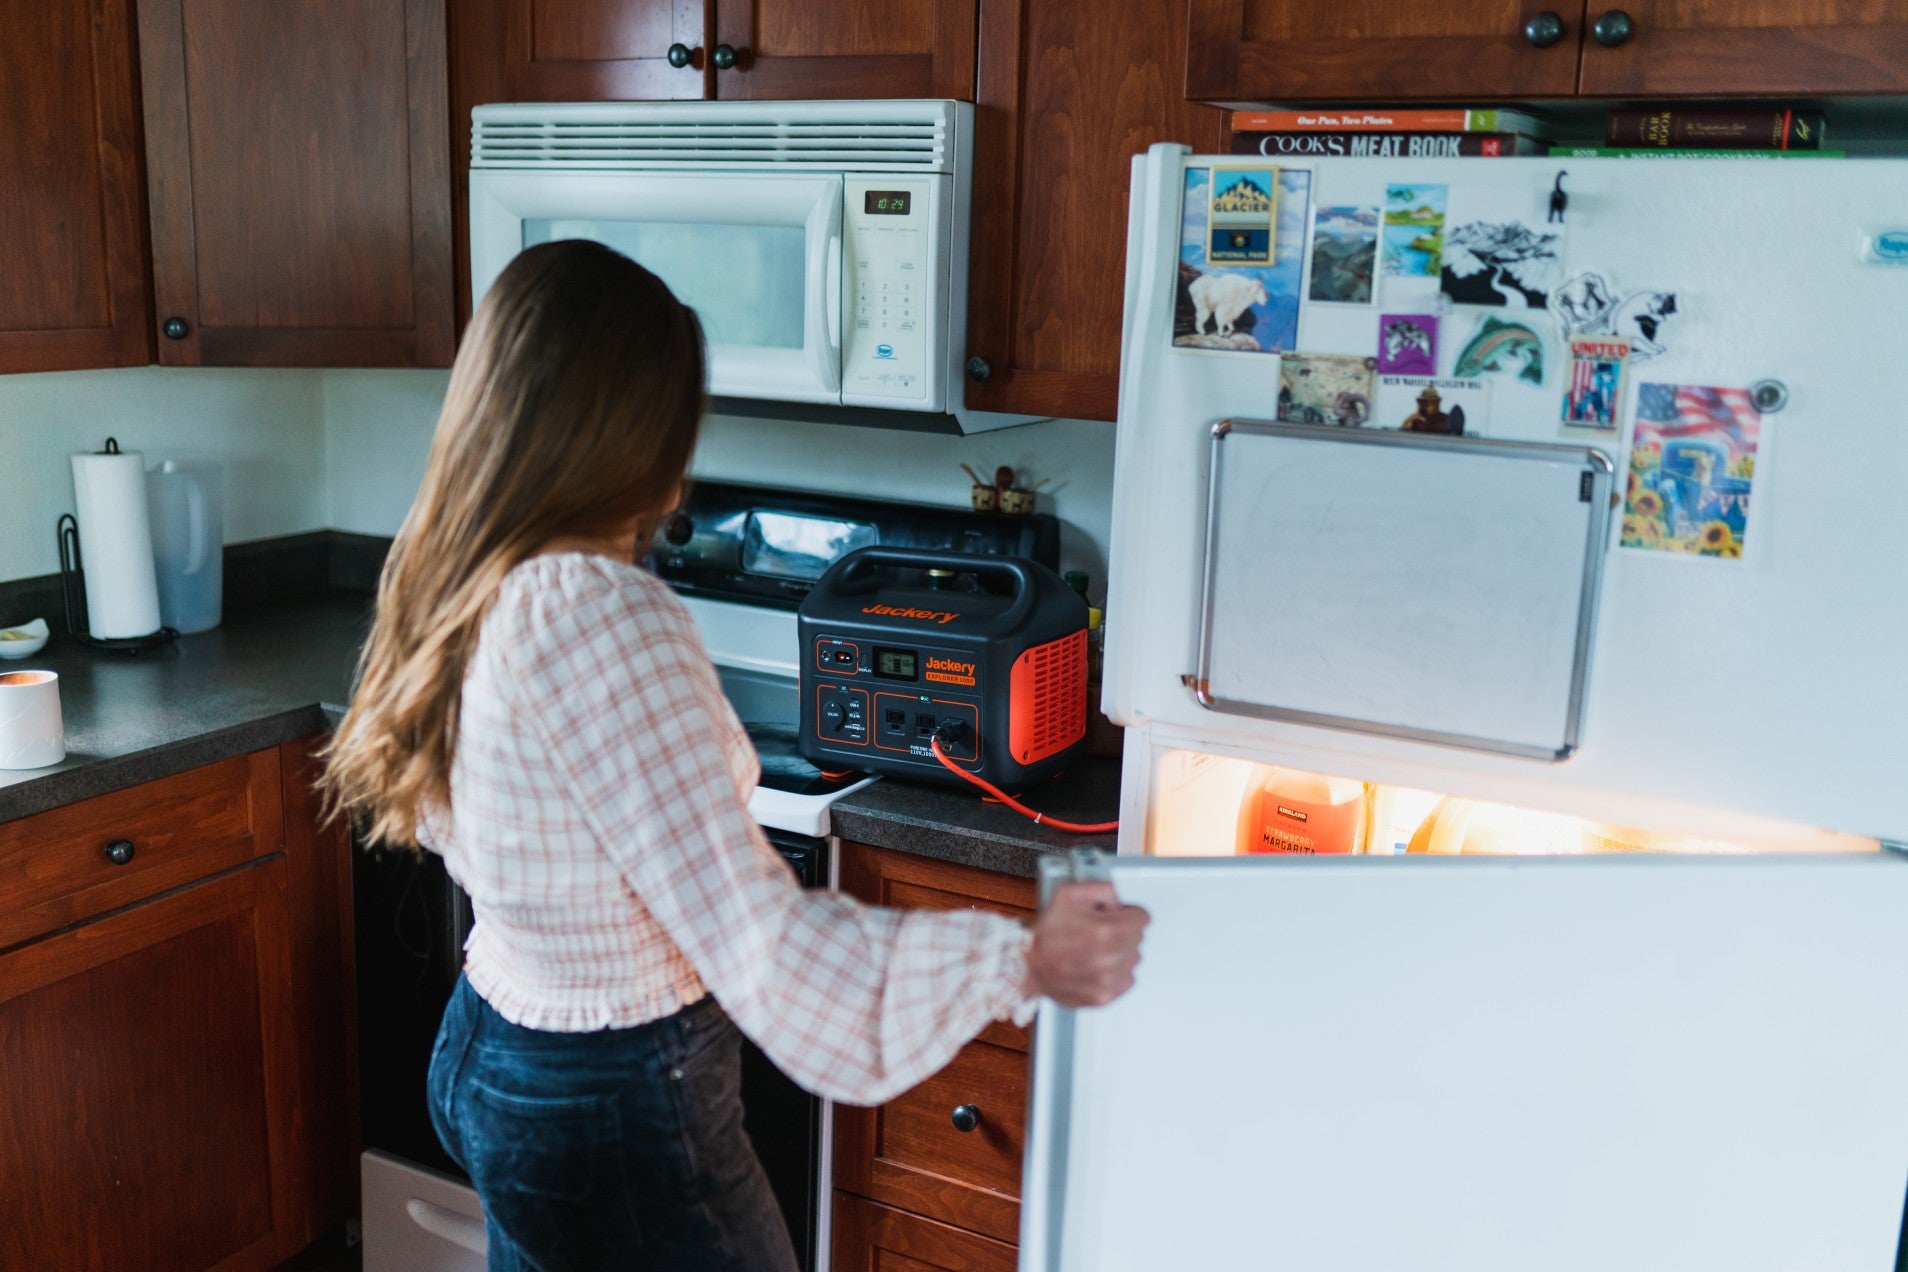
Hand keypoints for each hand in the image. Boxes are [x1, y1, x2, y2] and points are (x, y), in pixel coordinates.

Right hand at [1026, 881, 1148, 1007]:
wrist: (1027, 966)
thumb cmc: (1044, 934)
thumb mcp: (1068, 894)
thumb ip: (1100, 888)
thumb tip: (1117, 898)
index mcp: (1105, 931)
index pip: (1143, 918)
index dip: (1128, 912)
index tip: (1118, 915)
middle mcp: (1109, 958)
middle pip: (1139, 938)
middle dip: (1124, 931)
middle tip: (1102, 931)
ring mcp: (1108, 980)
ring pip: (1134, 959)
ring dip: (1121, 952)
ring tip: (1097, 949)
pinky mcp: (1104, 996)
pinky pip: (1128, 980)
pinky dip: (1117, 972)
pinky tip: (1099, 965)